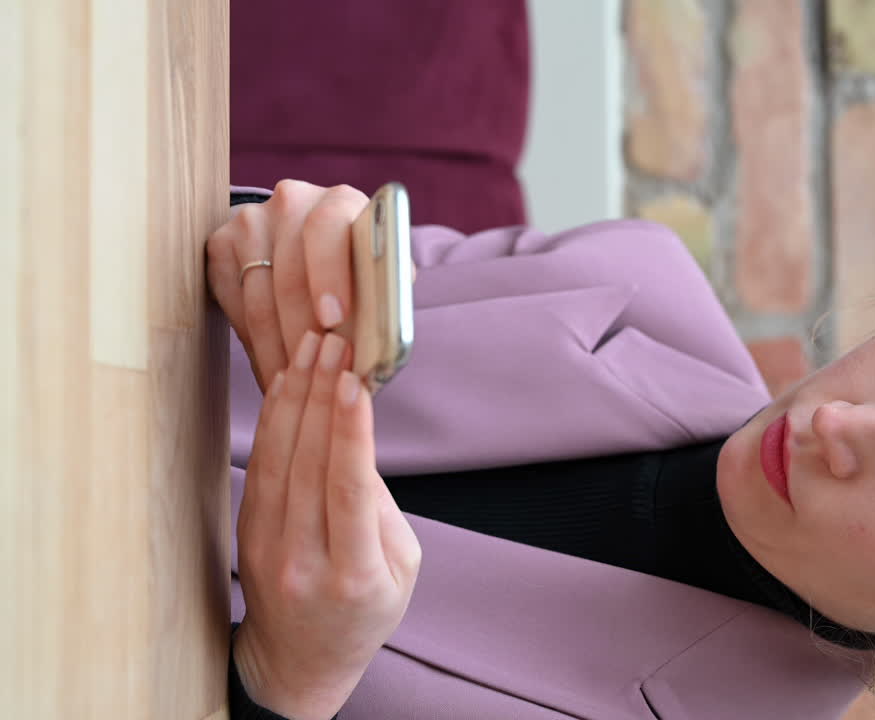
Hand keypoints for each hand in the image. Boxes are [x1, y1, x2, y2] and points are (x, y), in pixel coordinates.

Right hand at [207, 180, 368, 392]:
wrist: (305, 242)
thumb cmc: (356, 266)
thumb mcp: (377, 271)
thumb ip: (383, 292)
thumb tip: (384, 339)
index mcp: (340, 202)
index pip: (327, 228)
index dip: (329, 275)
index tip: (334, 319)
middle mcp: (292, 202)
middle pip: (290, 275)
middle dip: (306, 334)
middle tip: (319, 375)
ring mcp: (250, 221)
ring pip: (260, 300)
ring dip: (280, 350)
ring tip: (298, 382)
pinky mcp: (221, 244)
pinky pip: (235, 306)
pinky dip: (255, 344)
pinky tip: (273, 369)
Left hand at [232, 331, 421, 719]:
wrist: (300, 660)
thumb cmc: (366, 610)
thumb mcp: (403, 569)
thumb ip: (382, 508)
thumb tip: (357, 438)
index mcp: (355, 574)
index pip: (349, 490)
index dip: (351, 432)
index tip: (356, 383)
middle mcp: (304, 560)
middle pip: (309, 463)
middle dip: (322, 395)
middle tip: (334, 344)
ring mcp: (268, 548)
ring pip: (279, 459)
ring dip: (296, 396)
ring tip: (312, 348)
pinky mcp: (248, 533)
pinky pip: (261, 467)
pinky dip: (274, 421)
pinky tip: (287, 386)